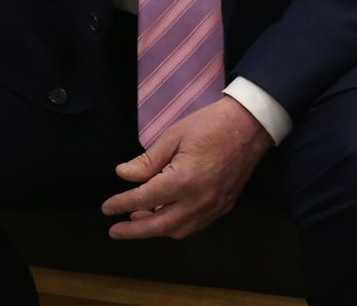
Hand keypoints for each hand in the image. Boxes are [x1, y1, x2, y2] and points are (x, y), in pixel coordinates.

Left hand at [101, 96, 273, 239]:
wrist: (250, 127)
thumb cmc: (208, 126)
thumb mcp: (172, 136)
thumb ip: (147, 161)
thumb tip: (123, 175)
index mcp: (183, 181)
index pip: (144, 199)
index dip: (122, 204)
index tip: (106, 208)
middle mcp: (199, 201)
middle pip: (160, 225)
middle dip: (134, 230)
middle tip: (114, 231)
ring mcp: (214, 207)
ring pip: (178, 230)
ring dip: (155, 229)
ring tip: (136, 219)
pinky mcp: (223, 207)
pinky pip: (194, 225)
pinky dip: (175, 226)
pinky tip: (163, 215)